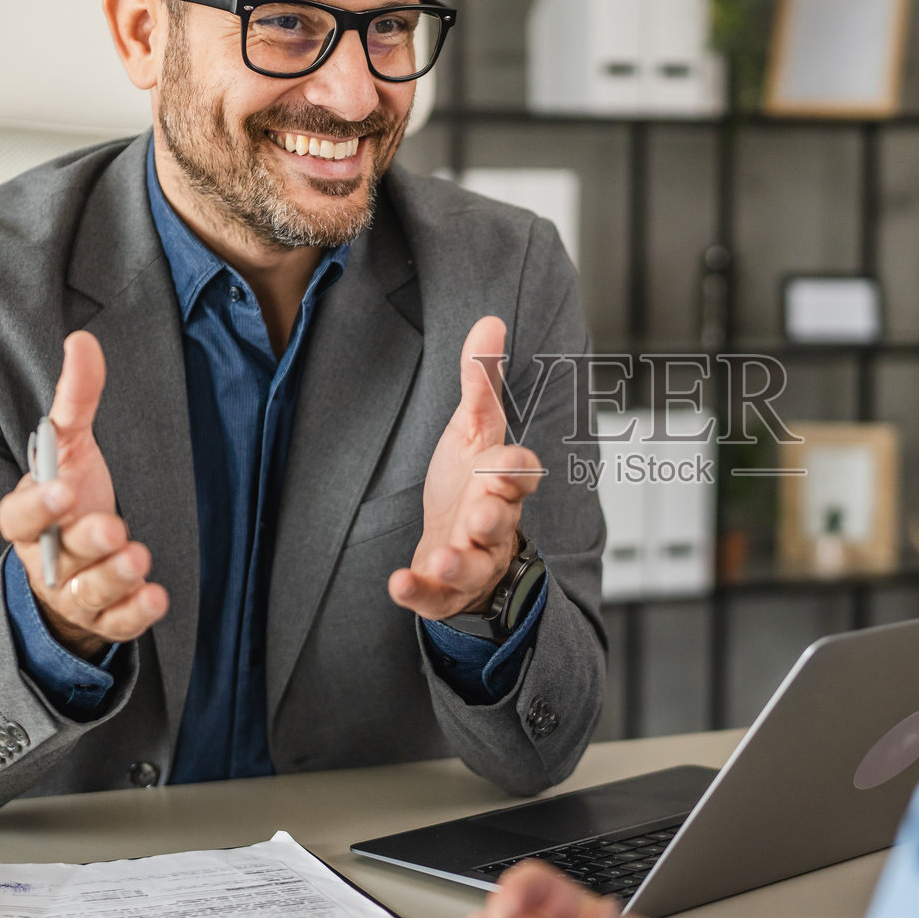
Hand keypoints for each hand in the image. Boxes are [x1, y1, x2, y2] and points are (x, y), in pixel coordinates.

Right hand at [0, 331, 167, 658]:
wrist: (74, 565)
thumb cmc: (72, 498)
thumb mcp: (72, 448)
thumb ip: (75, 400)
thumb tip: (82, 340)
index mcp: (29, 519)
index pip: (17, 517)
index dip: (36, 507)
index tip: (63, 490)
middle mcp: (47, 559)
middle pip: (61, 555)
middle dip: (86, 542)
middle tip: (112, 527)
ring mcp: (74, 593)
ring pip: (88, 592)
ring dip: (113, 576)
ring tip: (138, 557)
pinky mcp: (104, 618)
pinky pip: (116, 624)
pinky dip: (135, 614)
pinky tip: (155, 597)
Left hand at [389, 315, 542, 620]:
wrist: (456, 543)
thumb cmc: (470, 483)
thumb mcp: (474, 428)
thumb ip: (481, 380)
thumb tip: (489, 321)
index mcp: (503, 482)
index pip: (520, 473)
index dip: (517, 470)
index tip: (507, 464)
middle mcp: (493, 523)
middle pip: (501, 522)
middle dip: (492, 519)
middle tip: (480, 515)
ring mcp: (472, 559)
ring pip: (474, 564)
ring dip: (458, 562)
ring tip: (441, 559)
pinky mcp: (445, 589)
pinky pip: (436, 596)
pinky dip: (418, 593)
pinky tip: (397, 584)